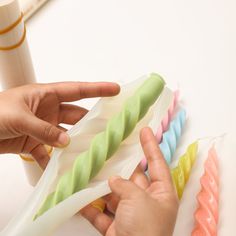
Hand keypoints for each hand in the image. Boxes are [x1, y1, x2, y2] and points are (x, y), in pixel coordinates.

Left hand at [0, 82, 119, 167]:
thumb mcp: (18, 117)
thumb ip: (44, 130)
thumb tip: (66, 143)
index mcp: (46, 95)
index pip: (77, 90)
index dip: (97, 89)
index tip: (114, 89)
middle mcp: (48, 110)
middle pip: (75, 116)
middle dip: (91, 122)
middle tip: (108, 129)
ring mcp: (43, 127)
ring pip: (65, 135)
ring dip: (74, 144)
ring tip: (89, 152)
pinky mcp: (35, 142)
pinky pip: (50, 152)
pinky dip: (55, 161)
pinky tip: (61, 171)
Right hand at [81, 127, 178, 235]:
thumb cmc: (146, 229)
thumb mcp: (138, 200)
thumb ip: (125, 185)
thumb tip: (113, 180)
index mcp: (161, 194)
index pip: (157, 163)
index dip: (151, 146)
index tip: (145, 130)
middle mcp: (147, 203)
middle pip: (132, 178)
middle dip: (121, 166)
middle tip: (111, 149)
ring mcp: (131, 215)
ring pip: (115, 195)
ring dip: (102, 187)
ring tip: (91, 169)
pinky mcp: (116, 227)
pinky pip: (102, 213)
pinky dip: (91, 207)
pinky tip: (78, 198)